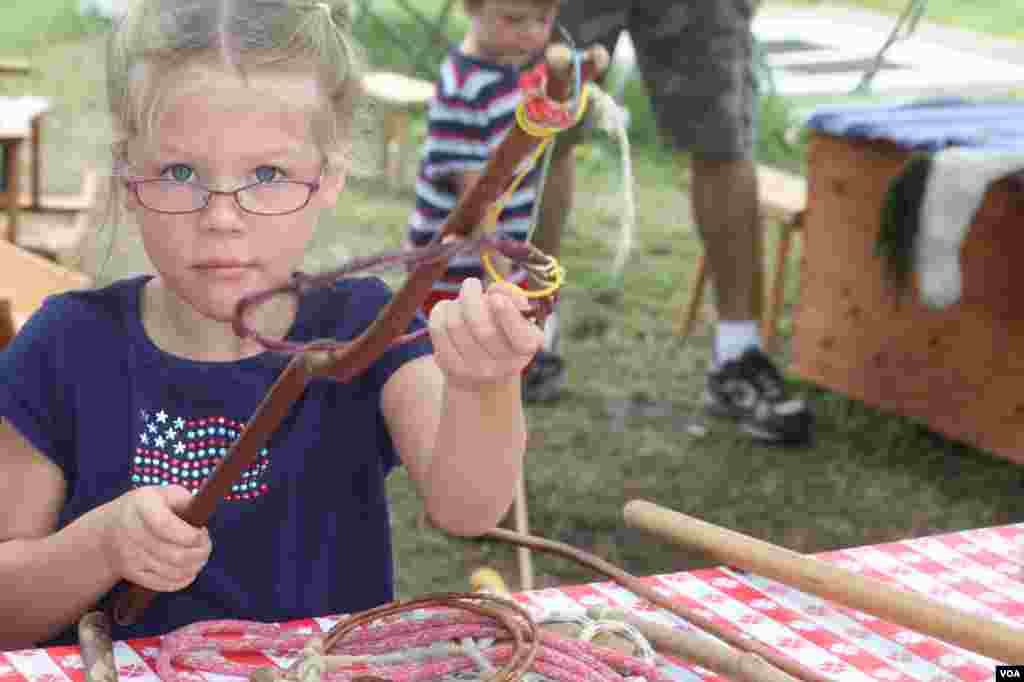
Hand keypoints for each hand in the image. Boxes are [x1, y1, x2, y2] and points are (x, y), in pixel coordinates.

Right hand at [101, 485, 211, 591]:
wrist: (109, 529)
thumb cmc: (148, 508)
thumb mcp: (163, 494)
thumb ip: (185, 500)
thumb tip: (203, 514)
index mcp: (142, 504)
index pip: (166, 526)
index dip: (190, 535)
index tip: (203, 533)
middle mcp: (131, 530)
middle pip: (174, 554)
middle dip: (200, 553)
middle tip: (206, 547)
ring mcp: (129, 554)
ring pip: (172, 571)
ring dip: (194, 567)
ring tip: (200, 558)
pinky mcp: (131, 572)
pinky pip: (162, 584)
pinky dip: (182, 581)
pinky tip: (190, 571)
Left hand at [428, 277, 543, 391]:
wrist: (483, 370)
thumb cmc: (501, 328)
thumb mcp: (514, 311)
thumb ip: (511, 295)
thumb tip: (498, 292)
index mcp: (526, 346)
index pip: (519, 336)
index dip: (507, 316)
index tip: (495, 299)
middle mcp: (505, 365)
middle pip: (483, 329)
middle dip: (472, 298)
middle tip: (471, 284)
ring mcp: (477, 370)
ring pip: (456, 324)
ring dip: (455, 304)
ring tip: (460, 302)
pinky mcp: (452, 368)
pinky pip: (438, 329)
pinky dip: (440, 311)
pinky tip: (447, 310)